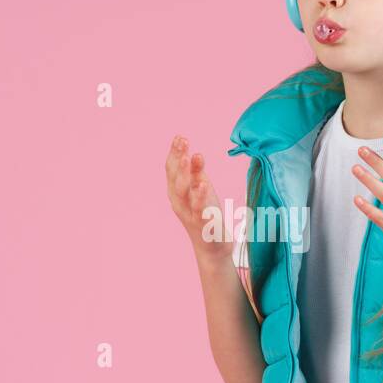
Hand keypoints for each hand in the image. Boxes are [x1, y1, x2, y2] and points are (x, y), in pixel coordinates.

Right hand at [165, 134, 230, 262]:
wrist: (211, 246)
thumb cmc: (204, 213)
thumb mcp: (199, 188)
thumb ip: (196, 171)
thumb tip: (193, 152)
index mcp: (176, 192)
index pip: (171, 169)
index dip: (174, 152)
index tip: (180, 136)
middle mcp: (179, 202)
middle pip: (175, 178)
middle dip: (178, 158)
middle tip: (183, 141)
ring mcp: (189, 213)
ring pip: (184, 193)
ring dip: (186, 174)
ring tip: (190, 157)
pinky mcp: (203, 224)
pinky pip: (200, 209)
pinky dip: (201, 197)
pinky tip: (204, 185)